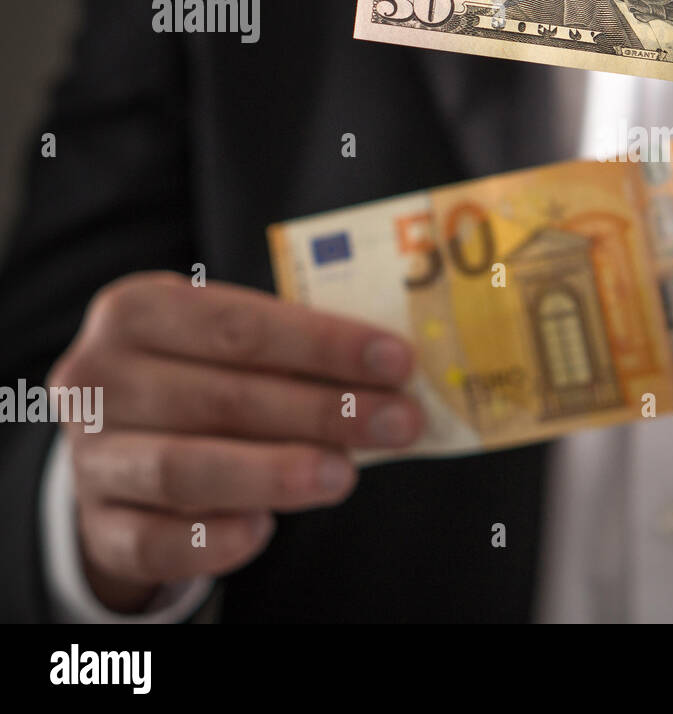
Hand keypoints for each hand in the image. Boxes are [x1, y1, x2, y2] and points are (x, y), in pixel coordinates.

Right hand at [47, 271, 423, 612]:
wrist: (116, 444)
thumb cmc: (198, 375)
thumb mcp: (228, 342)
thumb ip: (292, 349)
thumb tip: (393, 372)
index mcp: (135, 311)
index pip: (239, 324)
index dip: (324, 343)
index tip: (399, 360)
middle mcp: (97, 379)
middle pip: (224, 397)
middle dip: (325, 411)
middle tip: (400, 422)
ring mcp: (90, 457)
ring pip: (185, 469)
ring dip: (275, 474)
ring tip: (345, 476)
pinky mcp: (97, 526)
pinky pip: (155, 543)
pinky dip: (212, 540)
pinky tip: (264, 530)